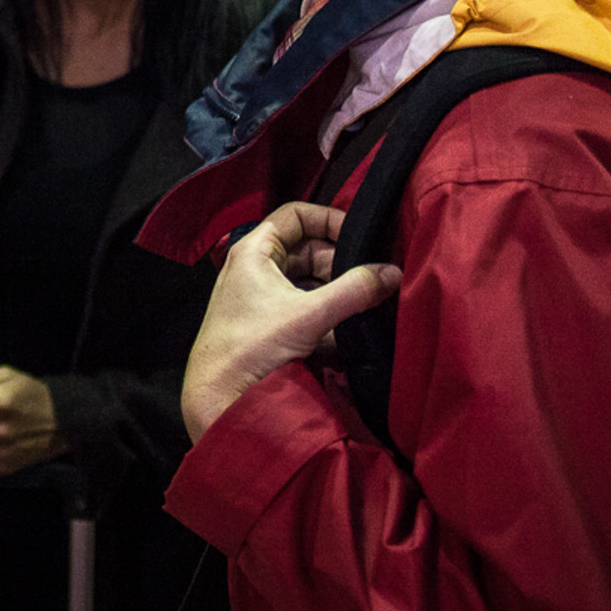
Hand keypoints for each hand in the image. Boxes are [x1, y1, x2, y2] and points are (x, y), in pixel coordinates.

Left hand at [180, 202, 400, 442]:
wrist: (218, 395)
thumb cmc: (249, 348)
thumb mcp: (309, 315)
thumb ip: (354, 291)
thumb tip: (391, 273)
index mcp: (254, 251)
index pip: (296, 215)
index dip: (329, 220)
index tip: (359, 238)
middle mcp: (255, 267)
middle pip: (307, 249)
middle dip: (340, 261)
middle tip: (370, 279)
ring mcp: (260, 295)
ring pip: (307, 278)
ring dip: (336, 287)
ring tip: (364, 301)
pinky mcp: (267, 321)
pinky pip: (302, 303)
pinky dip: (325, 309)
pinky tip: (347, 325)